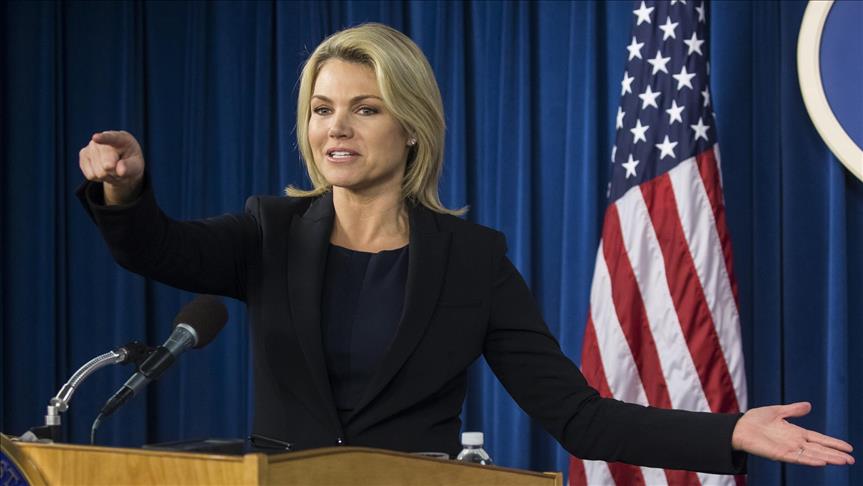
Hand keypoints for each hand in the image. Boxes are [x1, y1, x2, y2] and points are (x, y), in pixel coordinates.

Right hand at [79, 130, 145, 204]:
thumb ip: (130, 167)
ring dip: (108, 176)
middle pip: (106, 165)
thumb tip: (120, 170)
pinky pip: (90, 175)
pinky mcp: (83, 156)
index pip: (111, 138)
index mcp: (121, 138)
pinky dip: (99, 178)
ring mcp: (90, 147)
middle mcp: (103, 139)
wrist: (121, 165)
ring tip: (112, 169)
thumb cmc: (131, 163)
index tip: (96, 138)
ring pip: (98, 173)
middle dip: (115, 173)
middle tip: (120, 168)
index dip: (103, 138)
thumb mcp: (136, 166)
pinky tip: (103, 170)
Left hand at [732, 402, 853, 465]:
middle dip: (835, 454)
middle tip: (852, 460)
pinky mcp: (779, 454)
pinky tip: (821, 462)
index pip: (819, 438)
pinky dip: (809, 460)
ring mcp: (788, 449)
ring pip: (812, 455)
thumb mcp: (777, 411)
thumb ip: (793, 410)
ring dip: (827, 458)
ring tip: (843, 462)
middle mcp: (794, 442)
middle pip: (819, 449)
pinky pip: (797, 458)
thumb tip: (809, 405)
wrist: (738, 426)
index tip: (849, 448)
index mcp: (795, 432)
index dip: (833, 443)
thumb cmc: (755, 419)